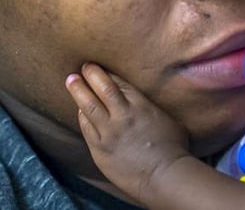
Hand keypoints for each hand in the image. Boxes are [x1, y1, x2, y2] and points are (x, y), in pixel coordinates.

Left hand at [65, 62, 190, 200]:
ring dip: (77, 90)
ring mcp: (108, 133)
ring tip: (71, 80)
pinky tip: (80, 111)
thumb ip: (150, 107)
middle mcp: (121, 115)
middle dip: (90, 74)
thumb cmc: (173, 149)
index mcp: (140, 105)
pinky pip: (86, 129)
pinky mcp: (99, 150)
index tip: (99, 68)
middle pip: (100, 87)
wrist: (164, 177)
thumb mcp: (166, 119)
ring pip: (87, 106)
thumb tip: (145, 102)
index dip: (105, 73)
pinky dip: (82, 116)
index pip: (117, 82)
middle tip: (83, 67)